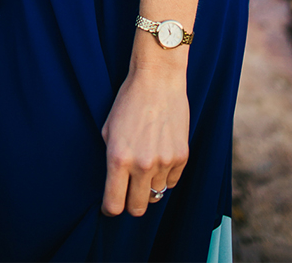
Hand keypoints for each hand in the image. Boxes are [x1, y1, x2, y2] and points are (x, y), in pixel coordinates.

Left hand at [101, 67, 188, 216]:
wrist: (157, 82)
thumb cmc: (127, 103)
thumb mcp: (108, 130)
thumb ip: (111, 159)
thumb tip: (116, 182)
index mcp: (118, 158)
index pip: (114, 203)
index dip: (109, 209)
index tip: (108, 207)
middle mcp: (142, 165)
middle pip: (137, 207)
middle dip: (130, 205)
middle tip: (126, 194)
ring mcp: (164, 162)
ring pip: (156, 194)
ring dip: (148, 188)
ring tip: (143, 169)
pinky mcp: (182, 157)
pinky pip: (172, 181)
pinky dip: (164, 177)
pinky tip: (158, 161)